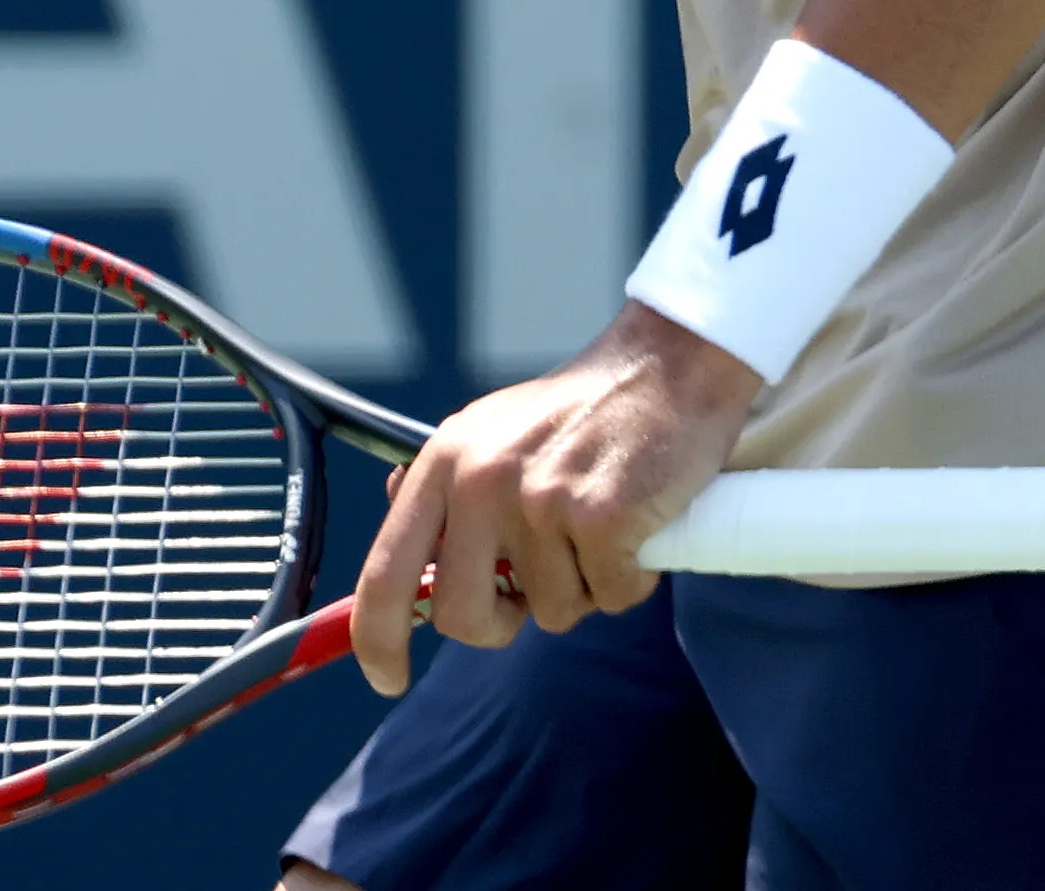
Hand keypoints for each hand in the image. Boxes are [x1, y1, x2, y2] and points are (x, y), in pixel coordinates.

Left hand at [348, 303, 756, 696]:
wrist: (666, 366)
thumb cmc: (582, 413)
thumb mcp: (492, 434)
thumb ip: (450, 498)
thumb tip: (409, 567)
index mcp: (444, 461)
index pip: (385, 572)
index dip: (377, 640)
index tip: (387, 678)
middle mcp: (480, 479)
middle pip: (463, 617)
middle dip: (504, 621)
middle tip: (539, 583)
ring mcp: (540, 498)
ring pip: (551, 612)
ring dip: (583, 586)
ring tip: (600, 523)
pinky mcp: (601, 516)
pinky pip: (612, 597)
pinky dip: (631, 578)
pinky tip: (637, 524)